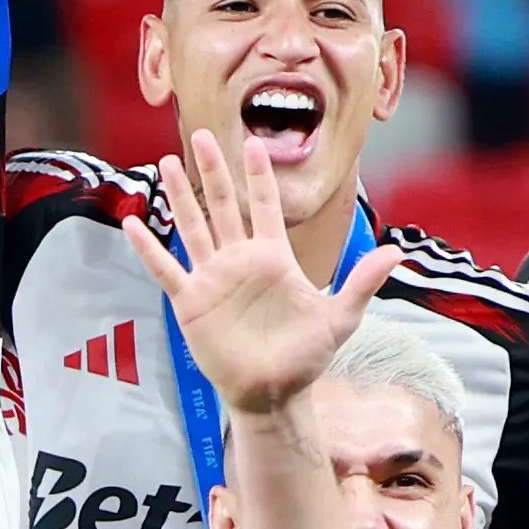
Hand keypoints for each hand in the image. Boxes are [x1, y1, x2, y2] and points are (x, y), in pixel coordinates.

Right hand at [143, 129, 391, 415]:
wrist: (273, 393)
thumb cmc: (306, 356)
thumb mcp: (339, 317)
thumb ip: (362, 282)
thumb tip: (396, 252)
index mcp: (274, 257)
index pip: (266, 206)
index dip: (259, 175)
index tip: (254, 142)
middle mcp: (240, 261)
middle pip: (223, 205)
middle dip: (213, 170)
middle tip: (201, 135)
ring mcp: (213, 279)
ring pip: (193, 227)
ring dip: (181, 197)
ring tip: (167, 164)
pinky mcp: (191, 302)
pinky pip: (165, 269)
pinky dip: (148, 248)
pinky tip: (133, 224)